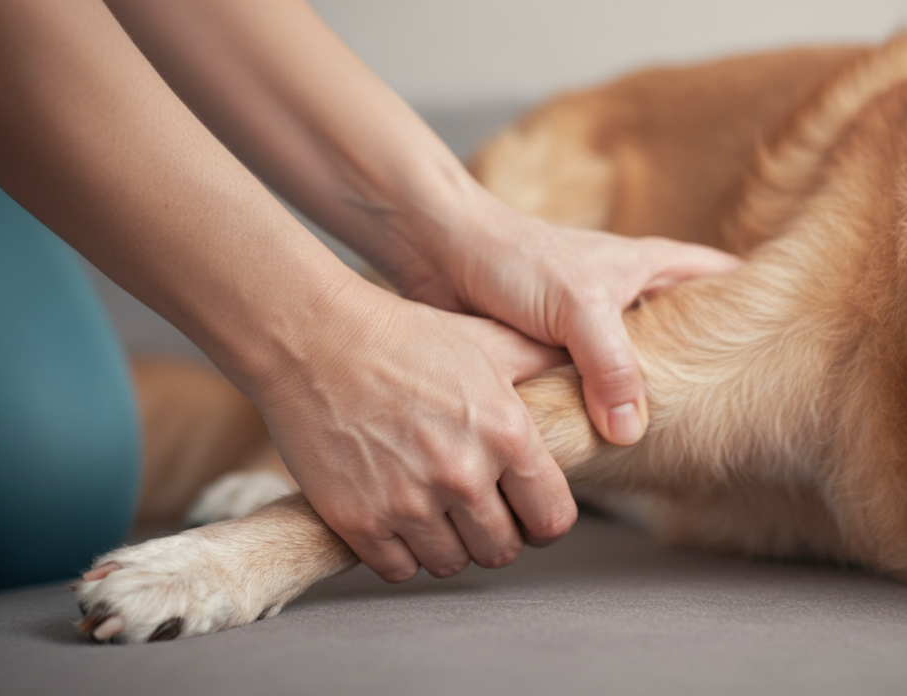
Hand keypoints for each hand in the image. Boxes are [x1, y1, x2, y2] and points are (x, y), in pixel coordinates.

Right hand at [249, 276, 573, 581]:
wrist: (315, 337)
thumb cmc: (406, 335)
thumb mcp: (489, 342)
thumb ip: (543, 366)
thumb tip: (591, 375)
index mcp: (507, 433)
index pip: (553, 520)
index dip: (541, 520)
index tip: (525, 512)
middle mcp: (463, 474)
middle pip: (503, 550)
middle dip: (496, 534)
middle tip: (476, 509)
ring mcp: (408, 501)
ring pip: (452, 563)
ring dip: (449, 544)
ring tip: (435, 509)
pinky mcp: (358, 519)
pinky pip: (398, 570)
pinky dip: (401, 552)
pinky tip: (398, 517)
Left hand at [395, 194, 742, 445]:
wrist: (438, 255)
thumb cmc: (512, 258)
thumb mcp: (578, 305)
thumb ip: (612, 366)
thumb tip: (634, 430)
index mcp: (650, 267)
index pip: (722, 275)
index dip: (758, 300)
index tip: (791, 339)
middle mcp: (629, 297)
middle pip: (690, 332)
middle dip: (713, 366)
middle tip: (748, 412)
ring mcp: (594, 330)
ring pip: (642, 370)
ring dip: (655, 400)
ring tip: (689, 442)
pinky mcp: (558, 357)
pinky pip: (594, 392)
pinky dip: (604, 415)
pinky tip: (613, 450)